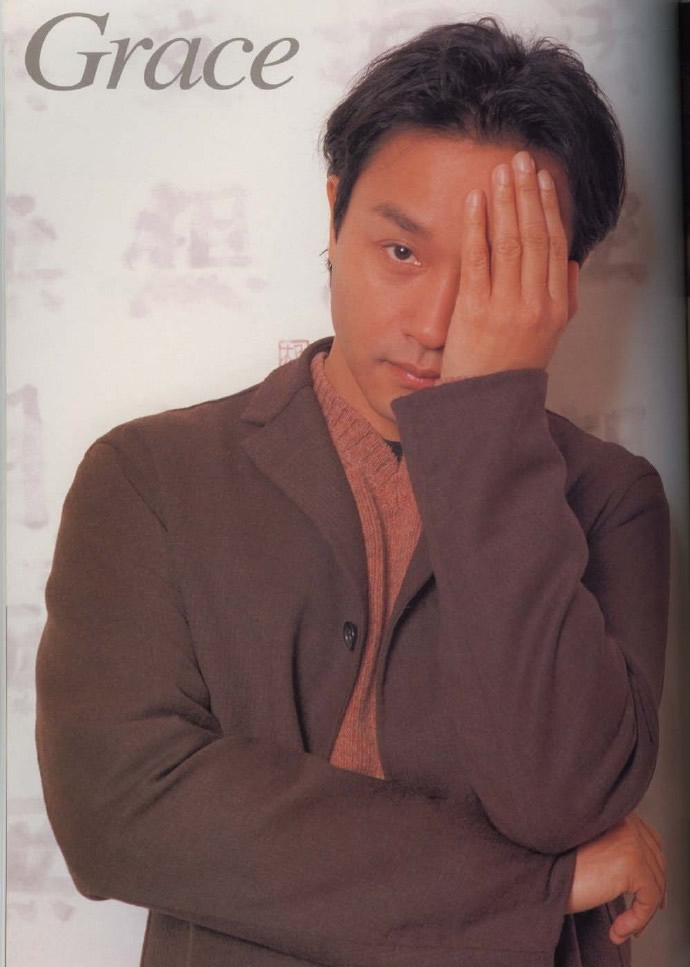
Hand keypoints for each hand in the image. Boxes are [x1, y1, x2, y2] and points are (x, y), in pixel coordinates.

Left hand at [440, 150, 578, 380]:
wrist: (486, 405)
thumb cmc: (512, 370)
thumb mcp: (549, 337)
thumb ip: (565, 299)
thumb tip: (574, 264)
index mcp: (556, 307)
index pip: (556, 246)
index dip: (550, 208)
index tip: (543, 180)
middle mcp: (535, 303)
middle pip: (536, 236)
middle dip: (528, 193)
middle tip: (521, 160)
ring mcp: (505, 306)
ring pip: (511, 242)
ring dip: (506, 201)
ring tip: (501, 171)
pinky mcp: (474, 310)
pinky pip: (477, 259)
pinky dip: (477, 227)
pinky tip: (475, 201)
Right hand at [566, 813, 666, 943]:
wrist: (538, 873)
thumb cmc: (556, 865)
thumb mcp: (594, 850)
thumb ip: (617, 849)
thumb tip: (644, 876)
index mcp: (617, 815)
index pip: (650, 840)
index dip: (655, 868)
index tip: (653, 892)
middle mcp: (626, 823)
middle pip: (657, 862)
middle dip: (654, 892)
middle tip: (643, 915)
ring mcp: (630, 841)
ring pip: (655, 884)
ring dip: (642, 913)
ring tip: (625, 928)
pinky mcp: (630, 863)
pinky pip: (649, 899)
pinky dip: (638, 920)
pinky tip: (619, 930)